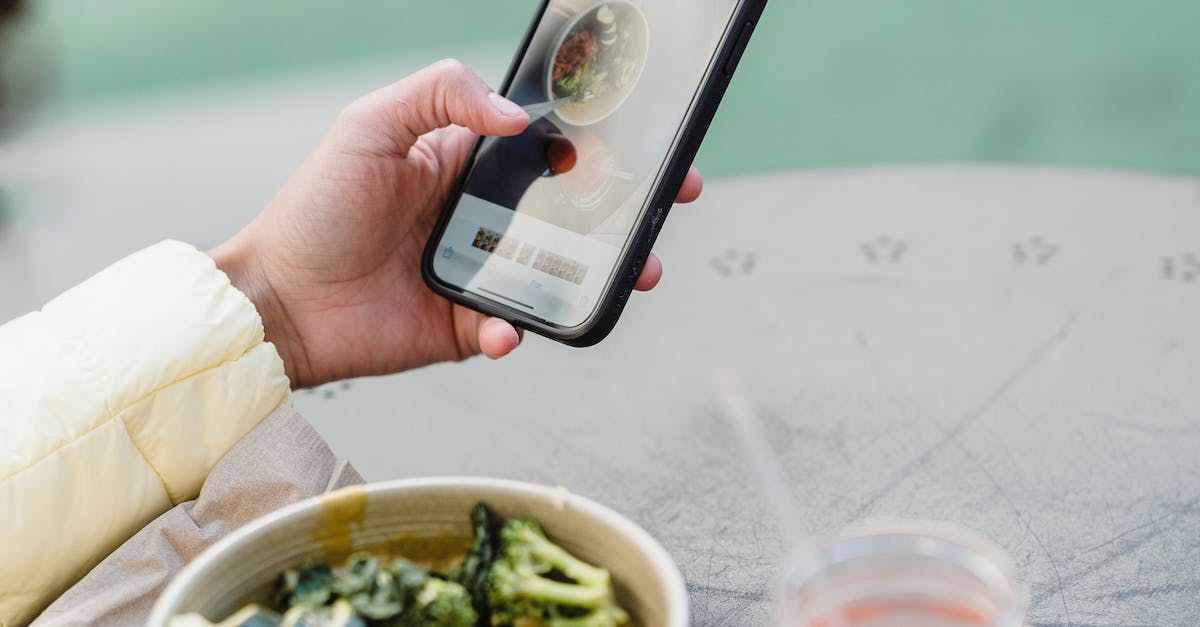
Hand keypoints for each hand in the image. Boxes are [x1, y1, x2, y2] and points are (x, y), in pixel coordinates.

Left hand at [210, 60, 702, 388]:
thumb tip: (517, 113)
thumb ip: (441, 95)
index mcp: (466, 163)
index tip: (647, 142)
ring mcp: (479, 272)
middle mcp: (481, 217)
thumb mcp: (370, 125)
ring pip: (559, 272)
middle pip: (572, 210)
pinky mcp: (466, 325)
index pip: (549, 147)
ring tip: (635, 271)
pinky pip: (510, 327)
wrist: (278, 302)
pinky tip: (502, 327)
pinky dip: (514, 330)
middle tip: (665, 204)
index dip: (602, 143)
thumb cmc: (315, 208)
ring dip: (602, 272)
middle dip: (626, 209)